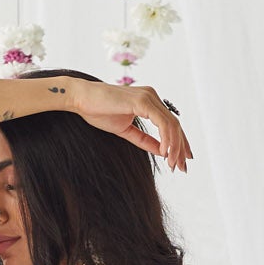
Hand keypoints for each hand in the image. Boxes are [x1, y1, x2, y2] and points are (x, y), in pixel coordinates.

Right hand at [66, 78, 191, 173]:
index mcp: (150, 101)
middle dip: (181, 148)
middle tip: (182, 168)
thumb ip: (145, 139)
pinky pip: (162, 123)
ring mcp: (149, 97)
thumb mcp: (126, 130)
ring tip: (173, 164)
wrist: (81, 98)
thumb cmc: (99, 111)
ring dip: (175, 147)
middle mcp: (152, 96)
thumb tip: (162, 151)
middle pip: (175, 125)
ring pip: (172, 125)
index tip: (182, 161)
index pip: (171, 124)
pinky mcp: (143, 101)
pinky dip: (166, 139)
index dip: (179, 143)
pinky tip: (165, 153)